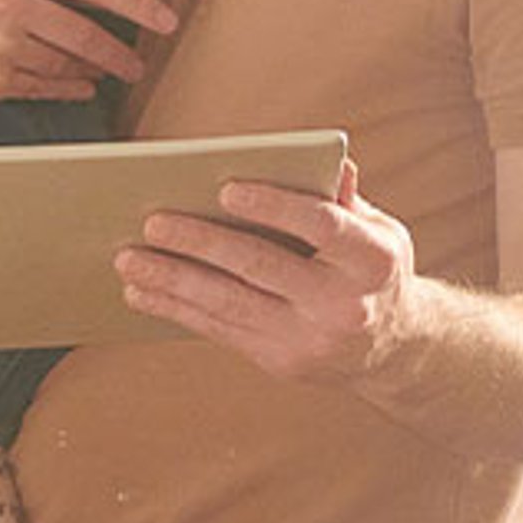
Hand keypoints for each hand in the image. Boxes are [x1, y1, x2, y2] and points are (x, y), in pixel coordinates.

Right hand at [0, 0, 176, 110]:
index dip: (139, 5)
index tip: (167, 20)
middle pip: (86, 33)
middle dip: (120, 54)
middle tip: (138, 64)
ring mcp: (2, 43)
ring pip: (67, 62)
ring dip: (93, 69)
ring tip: (106, 70)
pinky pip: (47, 86)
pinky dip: (69, 86)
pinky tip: (80, 83)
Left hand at [118, 157, 420, 383]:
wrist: (394, 350)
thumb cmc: (373, 271)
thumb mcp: (379, 230)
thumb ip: (346, 199)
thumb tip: (329, 160)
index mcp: (373, 260)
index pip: (320, 225)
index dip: (273, 206)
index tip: (225, 189)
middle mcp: (344, 303)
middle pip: (261, 266)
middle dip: (201, 243)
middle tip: (152, 222)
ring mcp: (311, 338)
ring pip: (229, 303)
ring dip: (172, 280)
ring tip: (128, 259)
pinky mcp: (282, 362)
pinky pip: (220, 330)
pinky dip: (175, 309)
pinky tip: (142, 292)